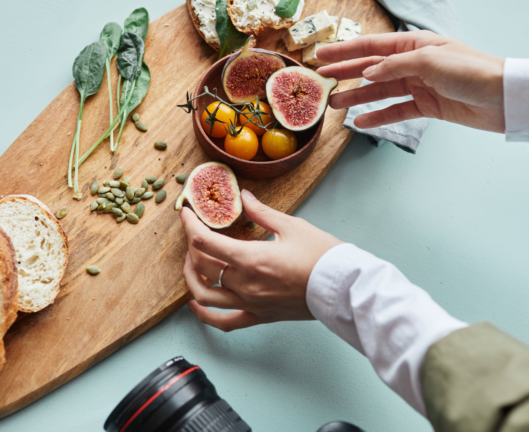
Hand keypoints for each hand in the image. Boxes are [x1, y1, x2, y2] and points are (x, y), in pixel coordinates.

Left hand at [179, 190, 342, 331]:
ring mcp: (250, 303)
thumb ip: (261, 212)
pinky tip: (195, 304)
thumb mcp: (291, 225)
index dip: (190, 225)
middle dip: (192, 246)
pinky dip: (205, 315)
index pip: (204, 241)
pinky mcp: (259, 316)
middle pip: (202, 265)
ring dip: (192, 278)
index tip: (186, 214)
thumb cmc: (322, 255)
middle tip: (196, 233)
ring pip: (205, 295)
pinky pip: (225, 321)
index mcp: (250, 258)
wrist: (342, 287)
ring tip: (192, 264)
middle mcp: (245, 283)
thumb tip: (244, 196)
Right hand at [316, 31, 505, 132]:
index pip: (372, 46)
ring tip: (334, 105)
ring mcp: (419, 85)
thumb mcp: (429, 61)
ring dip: (357, 97)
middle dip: (345, 74)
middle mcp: (414, 62)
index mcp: (415, 44)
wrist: (503, 99)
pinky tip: (360, 122)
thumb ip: (395, 66)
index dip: (345, 51)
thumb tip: (368, 73)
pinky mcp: (427, 106)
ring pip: (380, 91)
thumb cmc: (472, 72)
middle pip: (371, 68)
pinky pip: (396, 111)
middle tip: (320, 81)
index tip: (321, 56)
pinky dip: (378, 116)